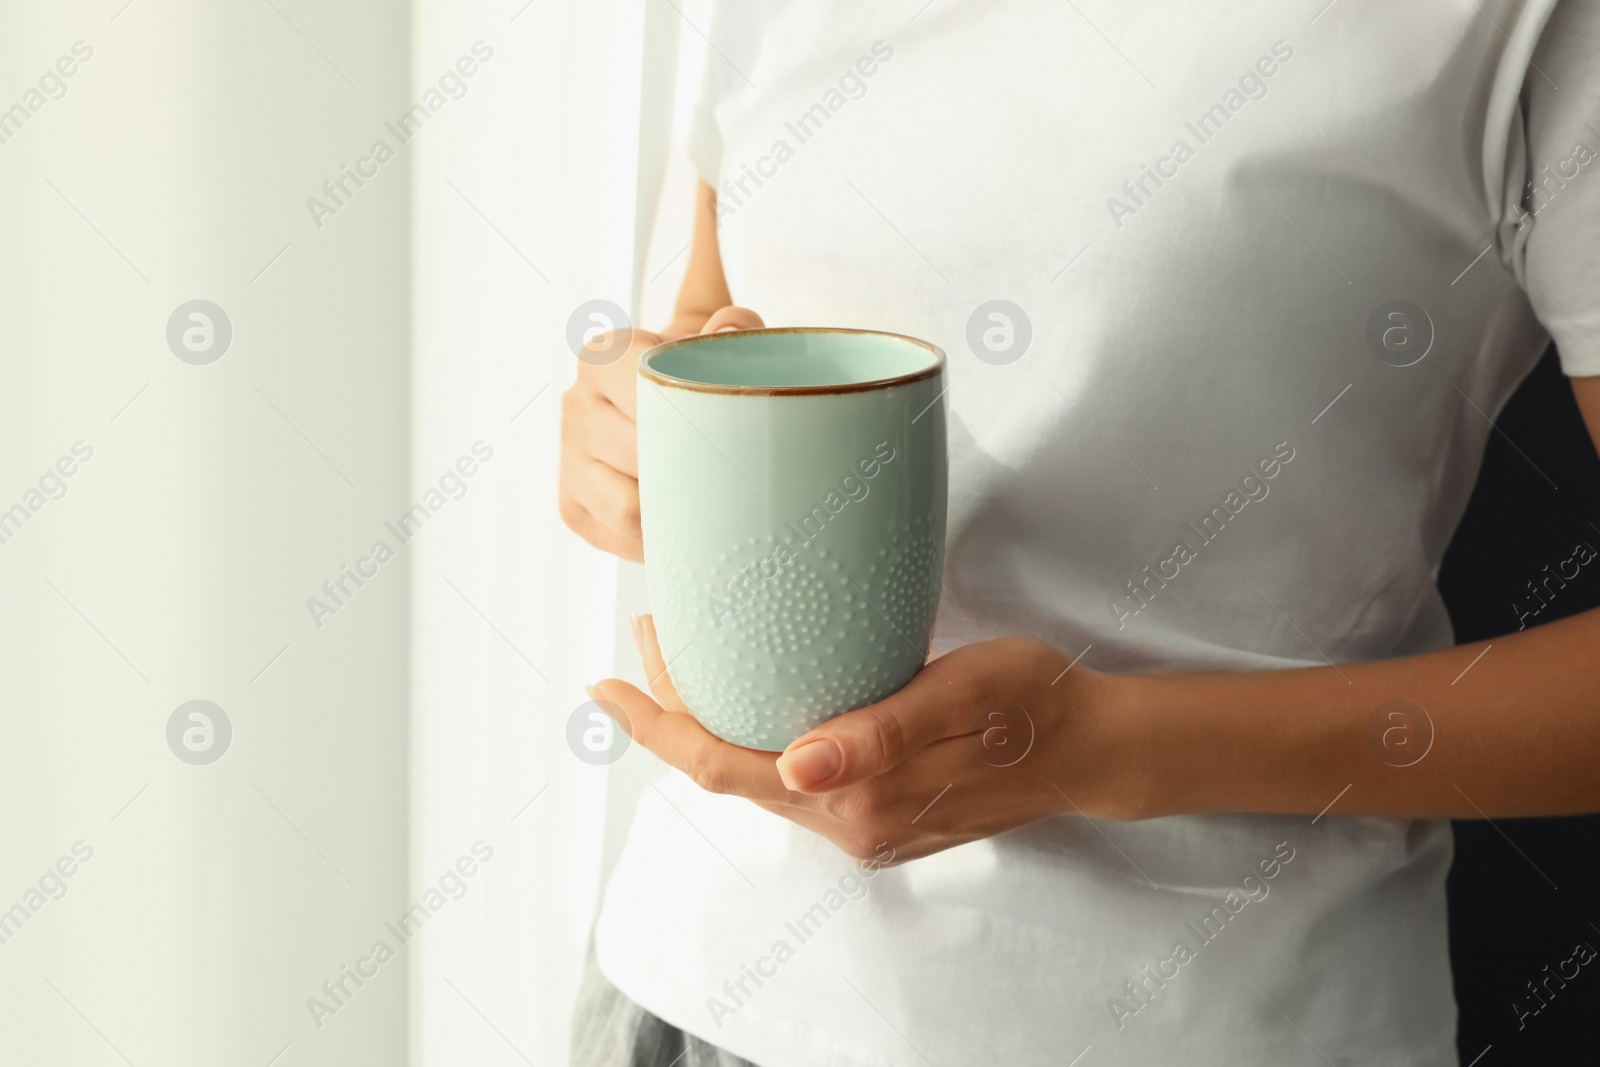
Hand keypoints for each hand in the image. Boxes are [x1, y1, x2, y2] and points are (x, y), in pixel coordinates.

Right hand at [559, 307, 763, 560]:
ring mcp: (567, 460)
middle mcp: (574, 406)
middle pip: (639, 455)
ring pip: (626, 506)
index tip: (723, 430)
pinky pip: (618, 537)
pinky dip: (656, 538)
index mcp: (603, 358)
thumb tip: (727, 330)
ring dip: (671, 510)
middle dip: (689, 468)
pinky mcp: (571, 507)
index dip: (691, 418)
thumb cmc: (690, 378)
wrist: (658, 413)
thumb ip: (735, 326)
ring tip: (705, 502)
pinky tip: (679, 521)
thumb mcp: (717, 344)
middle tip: (729, 473)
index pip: (645, 392)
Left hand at [589, 616, 1143, 862]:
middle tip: (649, 635)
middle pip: (730, 772)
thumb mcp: (962, 698)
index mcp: (858, 802)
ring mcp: (863, 825)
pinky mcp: (877, 810)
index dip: (658, 730)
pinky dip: (755, 734)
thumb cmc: (1031, 704)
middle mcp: (849, 826)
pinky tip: (753, 692)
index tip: (605, 686)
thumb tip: (793, 767)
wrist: (1088, 746)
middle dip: (676, 712)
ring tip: (686, 652)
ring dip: (713, 720)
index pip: (726, 770)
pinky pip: (791, 777)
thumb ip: (881, 735)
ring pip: (759, 775)